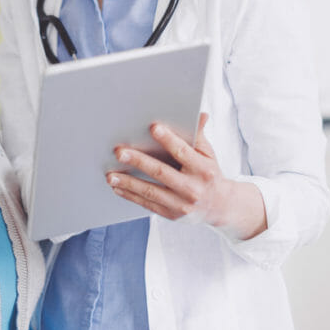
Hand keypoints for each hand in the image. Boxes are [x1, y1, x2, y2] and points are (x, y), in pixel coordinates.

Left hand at [108, 113, 266, 239]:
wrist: (219, 206)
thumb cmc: (209, 173)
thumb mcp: (208, 154)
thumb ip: (199, 135)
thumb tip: (200, 114)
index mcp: (204, 170)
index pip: (183, 152)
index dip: (168, 139)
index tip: (152, 127)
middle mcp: (193, 188)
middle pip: (161, 173)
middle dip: (139, 161)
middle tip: (119, 152)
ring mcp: (182, 205)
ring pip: (150, 192)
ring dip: (128, 182)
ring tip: (110, 175)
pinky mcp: (172, 214)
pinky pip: (147, 204)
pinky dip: (130, 195)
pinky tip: (117, 187)